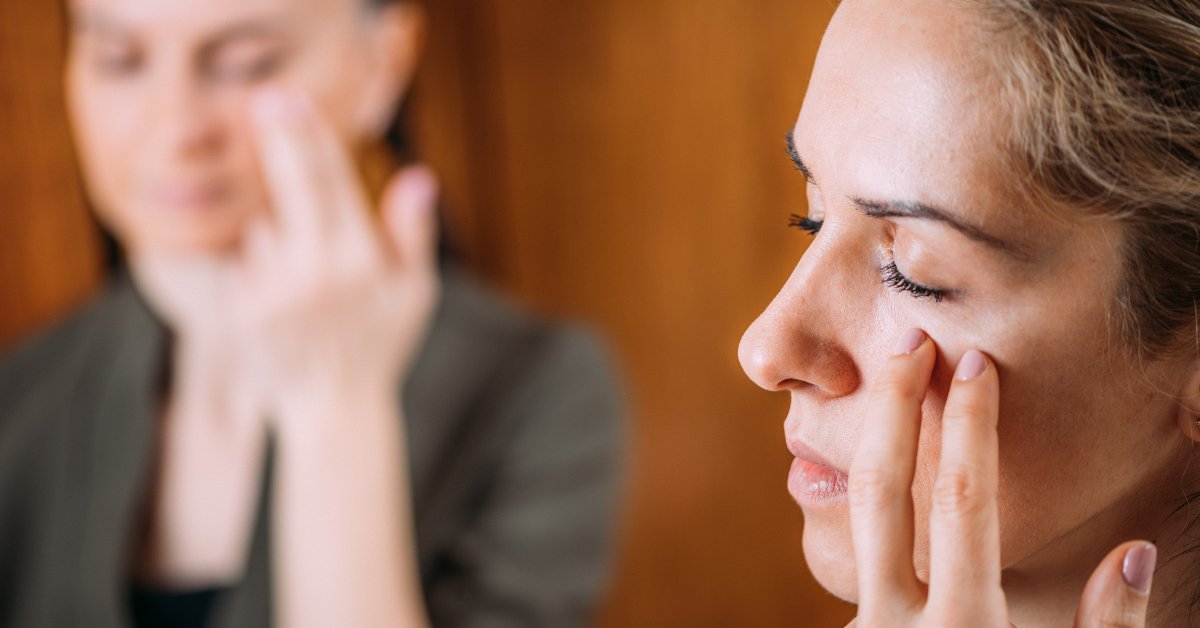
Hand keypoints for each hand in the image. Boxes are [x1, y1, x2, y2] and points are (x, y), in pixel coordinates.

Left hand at [236, 88, 439, 416]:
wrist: (331, 408)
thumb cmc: (380, 345)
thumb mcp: (415, 294)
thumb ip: (413, 233)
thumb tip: (419, 176)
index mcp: (362, 261)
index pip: (333, 184)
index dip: (313, 138)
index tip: (293, 101)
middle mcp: (317, 271)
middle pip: (293, 186)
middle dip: (281, 140)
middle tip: (268, 100)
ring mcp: (276, 290)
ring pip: (267, 228)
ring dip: (282, 233)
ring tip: (309, 284)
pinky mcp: (244, 308)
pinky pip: (249, 261)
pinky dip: (263, 266)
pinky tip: (286, 299)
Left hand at [845, 328, 1156, 627]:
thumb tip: (1134, 552)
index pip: (963, 501)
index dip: (972, 426)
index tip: (978, 363)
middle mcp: (896, 622)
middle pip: (880, 488)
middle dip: (894, 404)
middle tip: (910, 341)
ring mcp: (862, 626)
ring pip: (854, 510)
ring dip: (873, 437)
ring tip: (894, 379)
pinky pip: (858, 545)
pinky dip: (873, 491)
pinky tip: (890, 449)